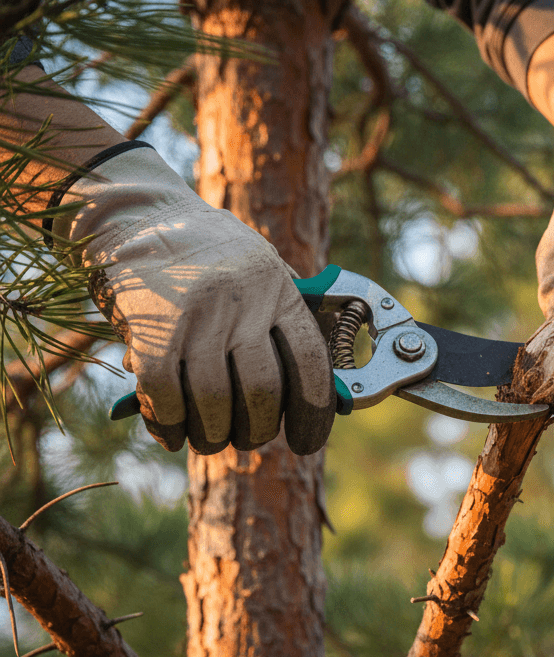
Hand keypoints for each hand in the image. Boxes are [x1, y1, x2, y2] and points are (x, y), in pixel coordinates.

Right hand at [54, 147, 334, 454]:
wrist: (137, 213)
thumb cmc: (206, 253)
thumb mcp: (260, 269)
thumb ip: (283, 318)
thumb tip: (313, 390)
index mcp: (280, 289)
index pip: (312, 363)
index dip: (313, 414)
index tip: (304, 443)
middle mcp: (246, 300)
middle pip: (264, 392)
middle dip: (256, 431)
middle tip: (245, 439)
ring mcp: (199, 313)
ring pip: (214, 401)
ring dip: (210, 436)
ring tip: (206, 440)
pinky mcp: (152, 325)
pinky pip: (165, 394)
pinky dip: (168, 424)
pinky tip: (170, 434)